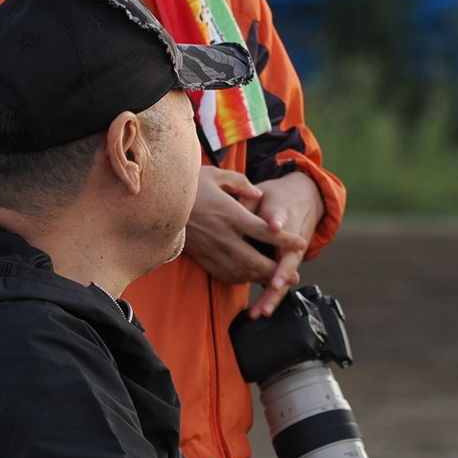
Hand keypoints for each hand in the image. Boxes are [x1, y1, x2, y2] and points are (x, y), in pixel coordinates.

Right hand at [181, 167, 306, 292]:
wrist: (156, 202)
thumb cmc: (189, 185)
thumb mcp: (216, 175)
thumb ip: (241, 184)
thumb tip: (258, 194)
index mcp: (228, 213)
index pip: (262, 230)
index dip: (283, 239)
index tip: (301, 243)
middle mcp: (222, 235)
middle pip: (254, 260)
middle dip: (276, 270)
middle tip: (293, 275)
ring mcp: (211, 249)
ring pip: (240, 272)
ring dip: (260, 279)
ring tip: (277, 282)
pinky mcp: (202, 257)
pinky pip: (224, 274)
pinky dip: (240, 279)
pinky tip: (250, 279)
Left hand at [246, 171, 325, 316]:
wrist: (305, 201)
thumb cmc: (279, 198)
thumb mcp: (265, 194)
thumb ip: (252, 203)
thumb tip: (246, 215)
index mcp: (285, 219)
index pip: (282, 228)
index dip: (278, 229)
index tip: (276, 235)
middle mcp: (293, 241)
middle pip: (287, 262)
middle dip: (279, 279)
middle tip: (272, 289)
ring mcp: (293, 255)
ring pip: (285, 278)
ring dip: (273, 296)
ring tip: (261, 312)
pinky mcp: (288, 264)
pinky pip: (280, 281)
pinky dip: (271, 295)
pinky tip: (260, 310)